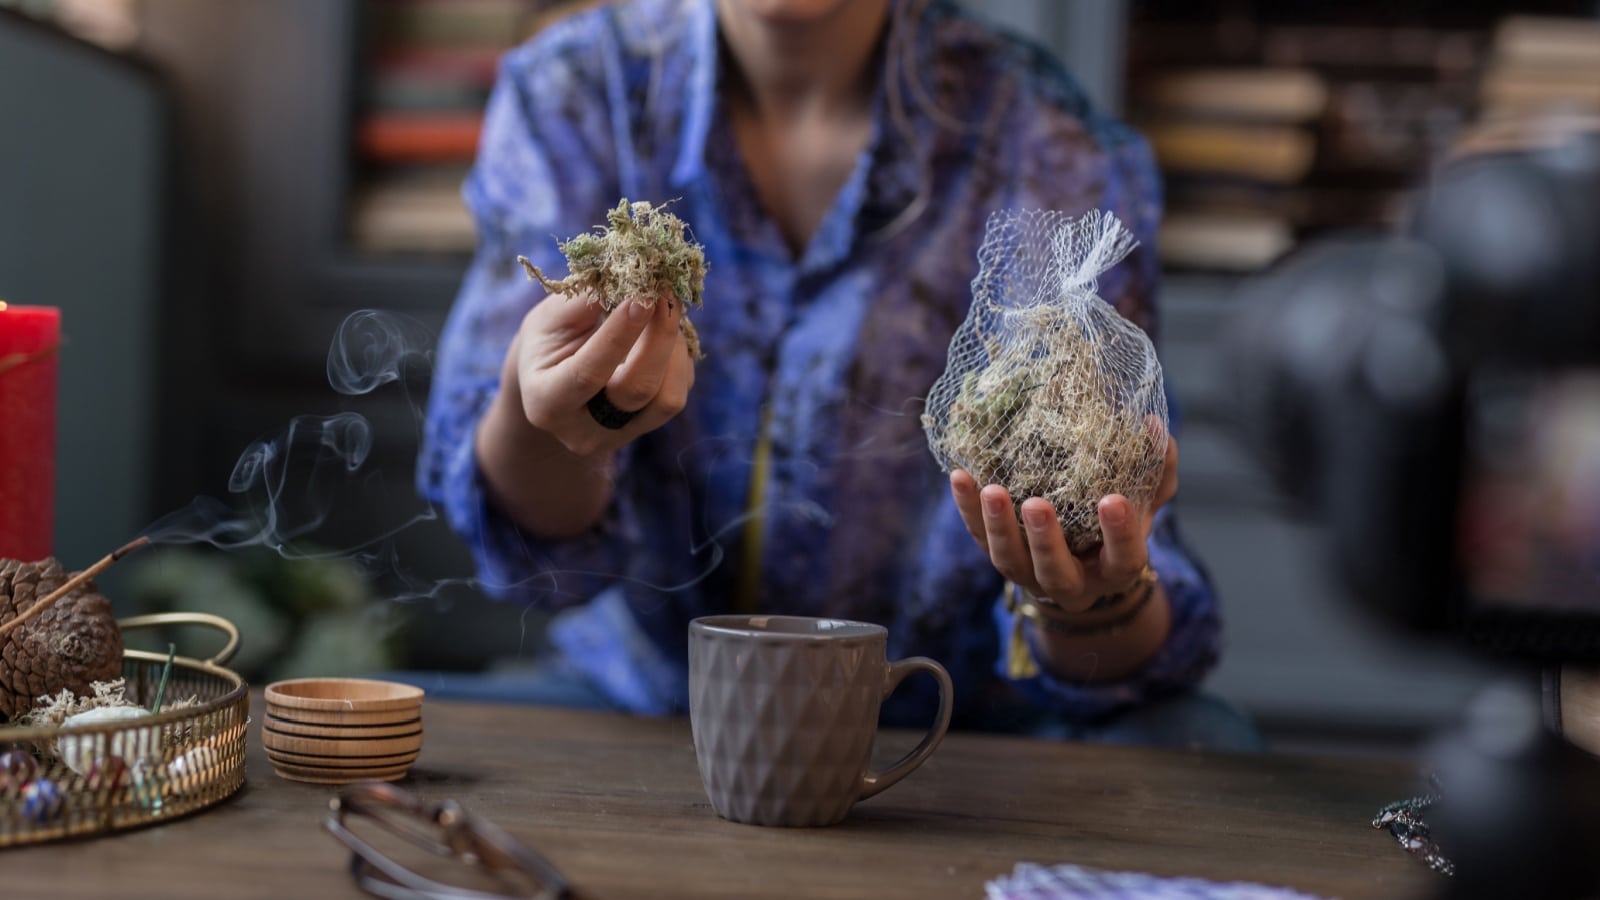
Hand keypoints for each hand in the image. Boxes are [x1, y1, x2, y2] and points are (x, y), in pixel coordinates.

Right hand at [503, 290, 693, 457]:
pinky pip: (678, 391)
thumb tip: (628, 281)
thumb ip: (582, 304)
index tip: (642, 297)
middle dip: (659, 336)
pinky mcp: (650, 425)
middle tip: (665, 293)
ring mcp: (621, 434)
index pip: (589, 372)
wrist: (552, 382)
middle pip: (638, 389)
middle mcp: (585, 431)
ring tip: (665, 309)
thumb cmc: (547, 344)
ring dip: (675, 347)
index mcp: (547, 403)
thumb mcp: (548, 320)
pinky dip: (679, 355)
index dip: (619, 334)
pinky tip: (663, 331)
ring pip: (668, 399)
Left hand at [949, 437, 1178, 612]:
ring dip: (997, 526)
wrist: (1079, 561)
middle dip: (1044, 541)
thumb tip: (1153, 424)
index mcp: (1113, 570)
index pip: (1123, 559)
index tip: (1113, 500)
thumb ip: (1156, 471)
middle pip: (1055, 572)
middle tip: (1036, 505)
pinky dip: (967, 508)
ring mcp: (1028, 574)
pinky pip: (978, 537)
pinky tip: (960, 476)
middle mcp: (1070, 582)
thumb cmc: (1114, 524)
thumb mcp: (1143, 503)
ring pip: (1009, 561)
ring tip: (990, 490)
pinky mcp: (997, 555)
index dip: (1119, 534)